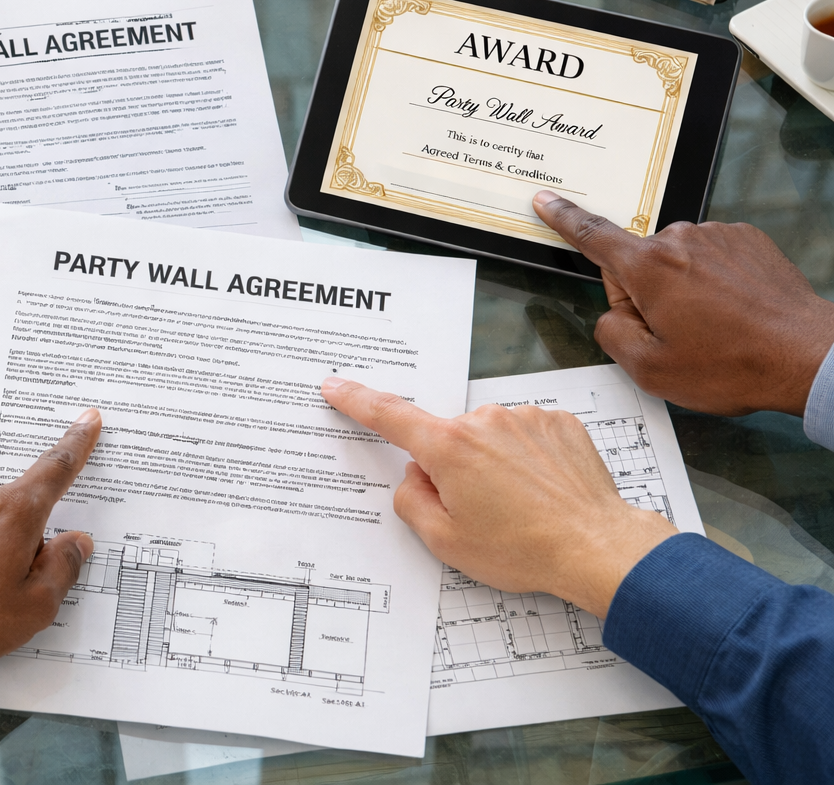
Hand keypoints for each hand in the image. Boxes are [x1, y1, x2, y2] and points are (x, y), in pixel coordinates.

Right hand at [320, 378, 674, 616]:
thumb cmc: (524, 549)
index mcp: (448, 448)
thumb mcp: (446, 541)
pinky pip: (525, 435)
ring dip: (493, 463)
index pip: (388, 415)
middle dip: (452, 468)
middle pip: (447, 439)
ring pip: (488, 437)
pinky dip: (526, 459)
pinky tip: (542, 491)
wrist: (598, 547)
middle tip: (481, 512)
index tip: (336, 385)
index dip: (356, 399)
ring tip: (521, 507)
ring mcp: (524, 417)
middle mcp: (484, 421)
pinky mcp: (558, 422)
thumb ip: (412, 502)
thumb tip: (414, 476)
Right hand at [534, 191, 833, 415]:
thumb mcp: (651, 369)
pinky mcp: (748, 240)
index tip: (546, 200)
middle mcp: (681, 240)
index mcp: (649, 269)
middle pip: (638, 263)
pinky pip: (711, 257)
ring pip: (677, 262)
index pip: (593, 236)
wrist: (807, 357)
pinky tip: (734, 311)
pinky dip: (714, 282)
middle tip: (679, 335)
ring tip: (716, 327)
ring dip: (684, 290)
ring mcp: (718, 236)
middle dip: (646, 295)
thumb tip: (614, 313)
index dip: (564, 218)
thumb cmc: (733, 366)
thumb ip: (612, 334)